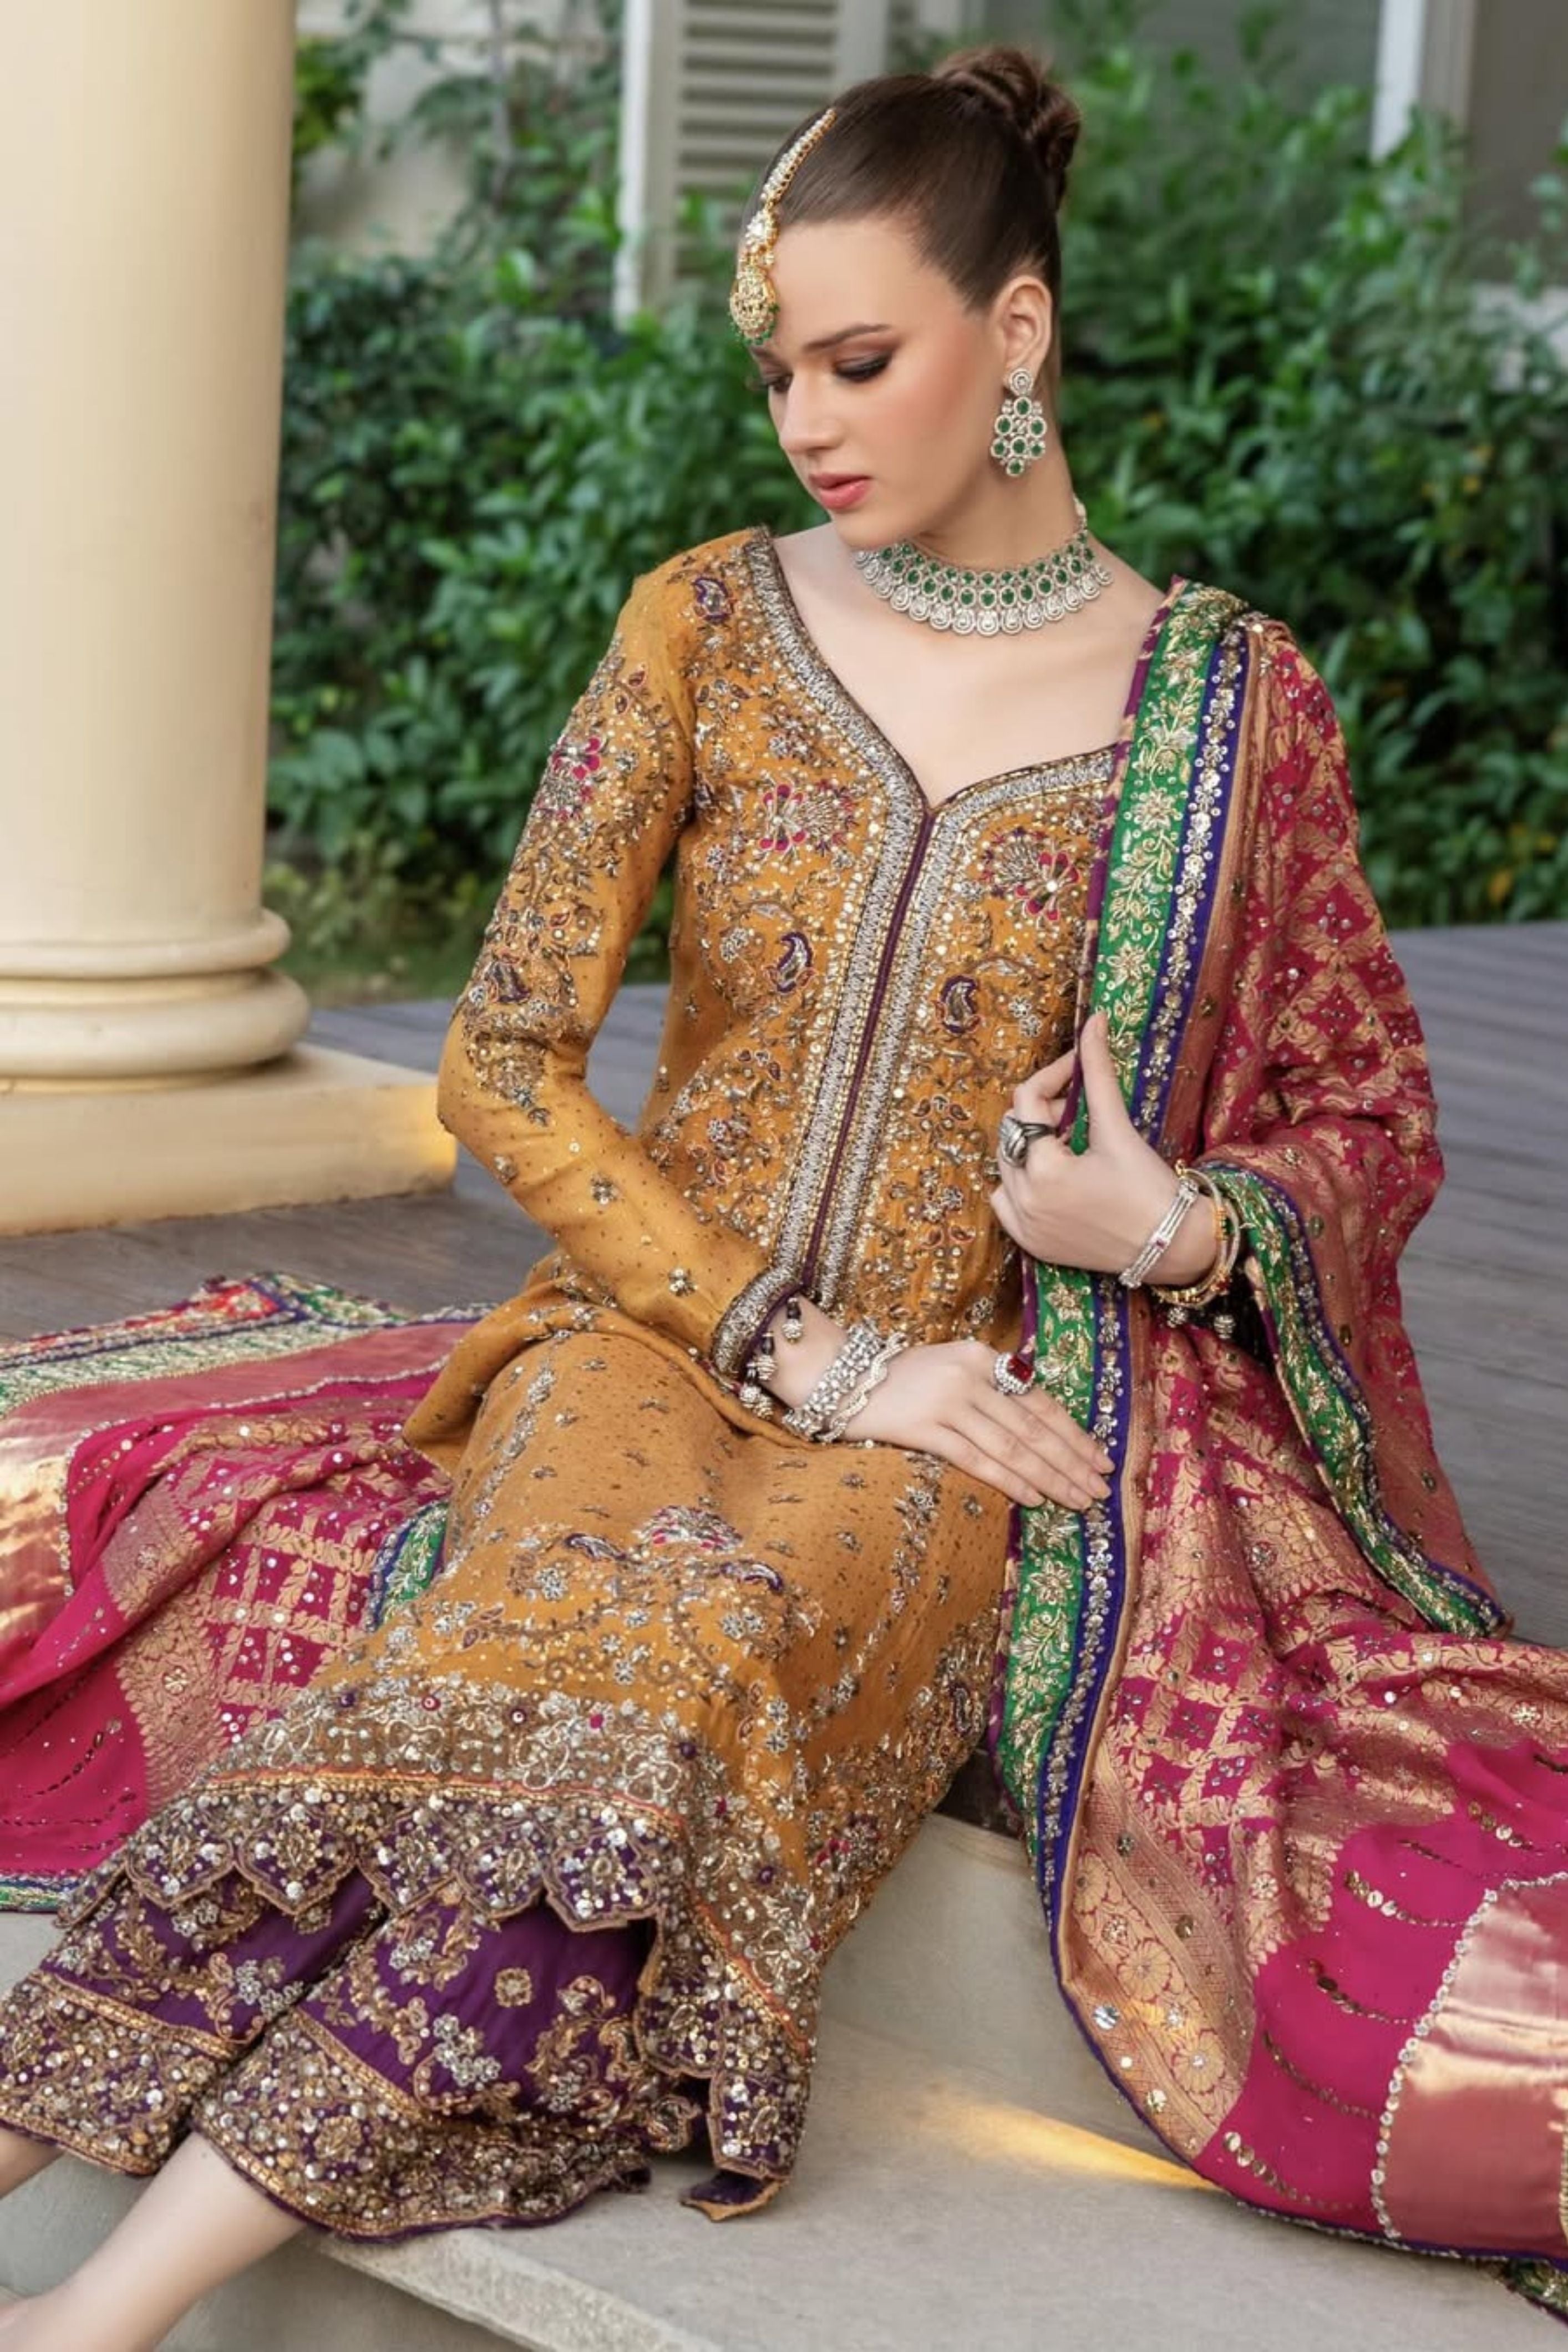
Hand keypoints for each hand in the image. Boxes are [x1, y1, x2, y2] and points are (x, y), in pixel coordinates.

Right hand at [847, 1339, 1113, 1510]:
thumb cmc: (902, 1377)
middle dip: (1072, 1461)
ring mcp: (948, 1401)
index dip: (1074, 1433)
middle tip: (1100, 1488)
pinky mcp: (925, 1427)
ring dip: (1050, 1477)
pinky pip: (977, 1459)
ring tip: (1077, 1500)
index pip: (1040, 1401)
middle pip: (1033, 1427)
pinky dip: (1009, 1480)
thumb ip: (994, 1386)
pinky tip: (1034, 1499)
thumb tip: (1040, 1424)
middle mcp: (971, 1375)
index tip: (1101, 1458)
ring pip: (1012, 1447)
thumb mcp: (954, 1367)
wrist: (841, 1376)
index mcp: (983, 1357)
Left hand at [988, 1010, 1214, 1284]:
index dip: (1054, 1075)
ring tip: (1071, 1143)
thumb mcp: (1118, 1129)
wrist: (1172, 1246)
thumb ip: (1097, 1074)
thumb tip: (1093, 1021)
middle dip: (1043, 1112)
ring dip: (1031, 1144)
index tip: (1079, 1066)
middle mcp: (1024, 1200)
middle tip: (1080, 1112)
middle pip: (1013, 1130)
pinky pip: (1005, 1200)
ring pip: (1006, 1162)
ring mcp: (1025, 1225)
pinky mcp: (1032, 1243)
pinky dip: (1021, 1182)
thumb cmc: (1150, 1188)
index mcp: (1043, 1170)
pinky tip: (1054, 1175)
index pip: (1027, 1100)